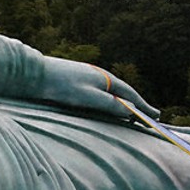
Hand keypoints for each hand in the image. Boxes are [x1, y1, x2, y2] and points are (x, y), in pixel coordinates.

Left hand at [34, 58, 159, 118]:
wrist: (32, 73)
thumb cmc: (60, 85)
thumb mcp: (88, 97)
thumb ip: (109, 104)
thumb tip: (130, 111)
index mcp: (104, 78)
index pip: (130, 94)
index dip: (143, 106)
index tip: (156, 115)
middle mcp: (98, 75)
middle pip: (122, 92)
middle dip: (136, 104)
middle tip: (148, 116)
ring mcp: (86, 77)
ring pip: (110, 92)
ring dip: (122, 102)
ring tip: (130, 113)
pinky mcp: (74, 81)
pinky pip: (98, 92)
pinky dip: (107, 100)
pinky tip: (104, 105)